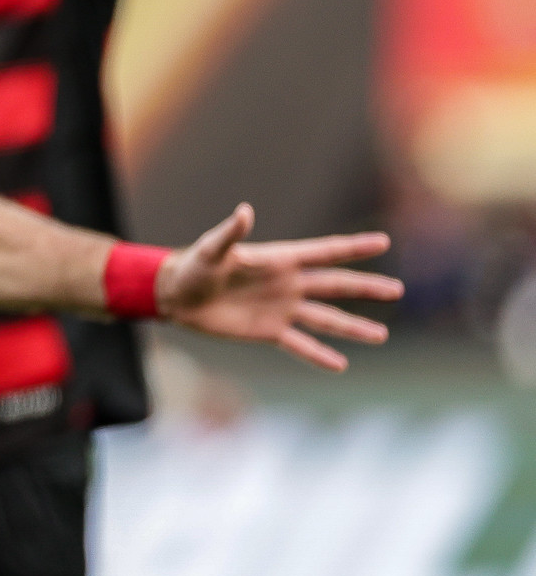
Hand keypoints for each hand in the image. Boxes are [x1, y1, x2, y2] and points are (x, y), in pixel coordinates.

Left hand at [155, 204, 402, 370]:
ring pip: (325, 318)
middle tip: (397, 289)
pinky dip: (319, 354)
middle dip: (365, 287)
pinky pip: (300, 344)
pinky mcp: (268, 331)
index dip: (352, 248)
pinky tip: (341, 364)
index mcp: (279, 259)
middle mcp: (287, 284)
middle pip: (335, 286)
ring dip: (352, 327)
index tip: (383, 241)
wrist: (177, 296)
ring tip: (382, 335)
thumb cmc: (193, 266)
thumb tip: (244, 211)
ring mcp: (281, 308)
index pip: (323, 252)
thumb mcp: (210, 249)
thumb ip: (229, 234)